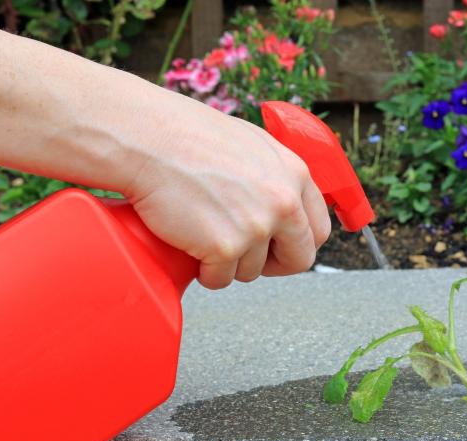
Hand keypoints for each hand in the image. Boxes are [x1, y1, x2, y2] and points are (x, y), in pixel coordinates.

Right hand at [125, 96, 330, 288]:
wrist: (148, 138)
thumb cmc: (188, 136)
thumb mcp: (252, 145)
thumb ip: (275, 176)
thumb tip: (283, 204)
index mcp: (295, 174)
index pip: (318, 229)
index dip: (297, 243)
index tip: (279, 247)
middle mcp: (284, 202)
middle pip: (299, 259)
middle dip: (273, 264)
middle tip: (245, 256)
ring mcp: (256, 227)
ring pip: (253, 271)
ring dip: (229, 263)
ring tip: (203, 234)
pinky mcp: (225, 247)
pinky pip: (220, 279)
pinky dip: (204, 271)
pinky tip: (189, 246)